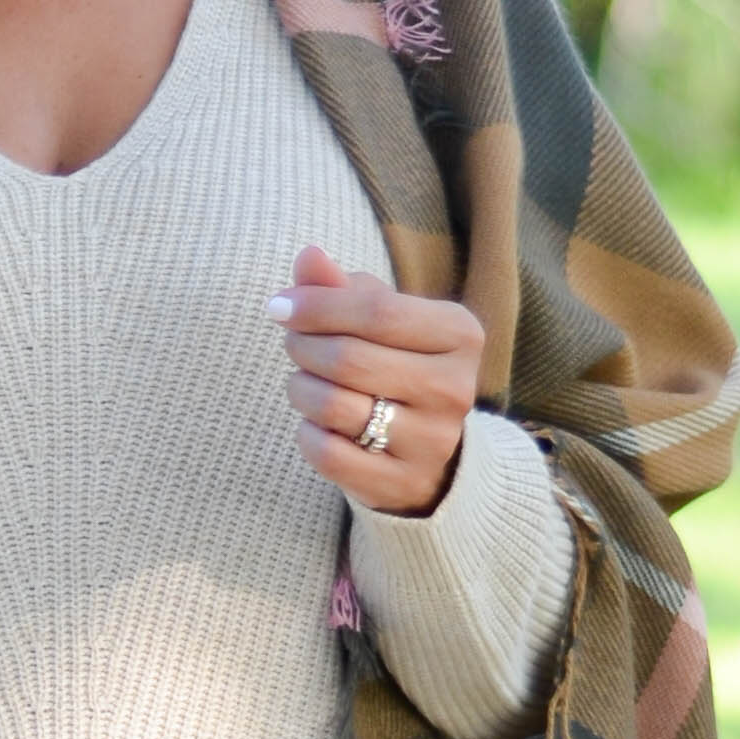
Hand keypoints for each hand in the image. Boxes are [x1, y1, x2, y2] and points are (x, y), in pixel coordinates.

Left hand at [272, 246, 484, 517]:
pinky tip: (314, 425)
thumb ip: (341, 287)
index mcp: (460, 333)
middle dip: (304, 347)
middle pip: (351, 358)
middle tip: (292, 345)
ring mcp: (433, 440)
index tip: (279, 306)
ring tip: (303, 383)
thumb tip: (307, 256)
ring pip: (336, 406)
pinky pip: (329, 454)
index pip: (376, 311)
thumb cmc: (396, 366)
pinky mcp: (403, 482)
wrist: (427, 452)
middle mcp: (455, 387)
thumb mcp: (380, 320)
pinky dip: (307, 434)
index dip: (317, 306)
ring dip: (302, 390)